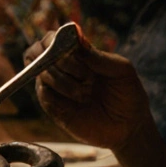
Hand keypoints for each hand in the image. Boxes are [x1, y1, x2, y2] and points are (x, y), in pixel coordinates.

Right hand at [25, 34, 151, 151]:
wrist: (129, 127)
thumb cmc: (127, 95)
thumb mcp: (121, 70)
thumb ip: (98, 56)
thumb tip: (75, 40)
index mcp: (76, 54)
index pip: (50, 39)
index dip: (53, 41)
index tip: (69, 49)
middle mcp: (61, 68)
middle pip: (36, 52)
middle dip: (59, 61)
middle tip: (84, 75)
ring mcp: (55, 88)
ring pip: (40, 73)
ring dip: (64, 81)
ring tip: (86, 93)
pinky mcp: (53, 107)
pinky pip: (44, 95)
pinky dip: (60, 96)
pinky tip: (79, 103)